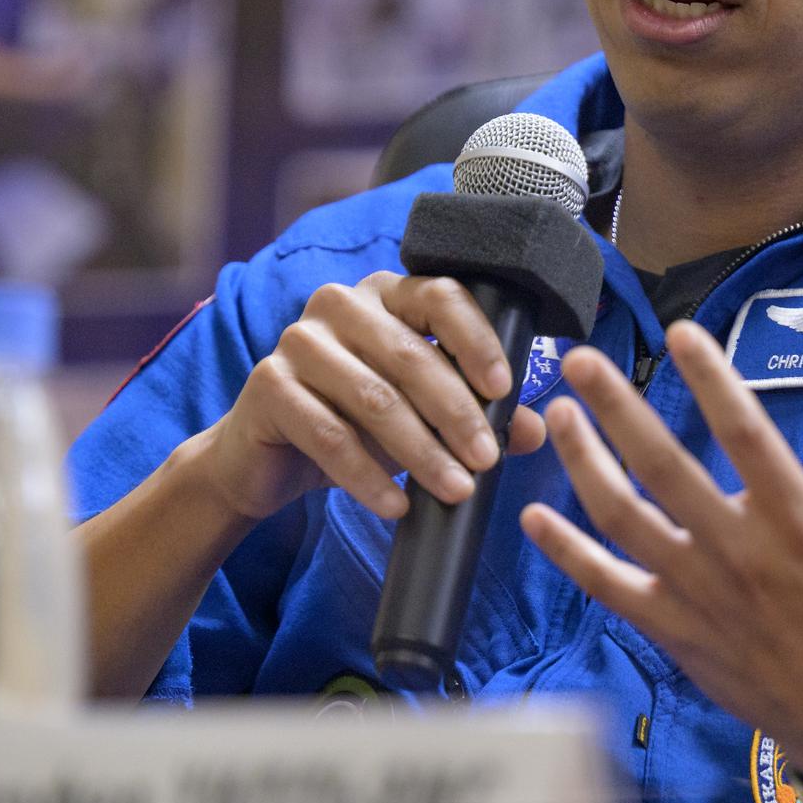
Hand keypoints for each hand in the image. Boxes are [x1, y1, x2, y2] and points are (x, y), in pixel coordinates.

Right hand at [201, 271, 546, 523]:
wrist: (269, 457)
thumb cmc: (356, 422)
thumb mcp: (421, 415)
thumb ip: (478, 414)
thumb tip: (534, 429)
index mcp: (386, 294)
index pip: (440, 296)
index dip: (476, 340)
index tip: (504, 390)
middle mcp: (339, 303)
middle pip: (411, 356)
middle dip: (456, 413)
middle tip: (487, 461)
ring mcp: (298, 340)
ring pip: (374, 398)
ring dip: (421, 452)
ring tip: (456, 490)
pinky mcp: (268, 385)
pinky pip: (329, 436)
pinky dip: (368, 478)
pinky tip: (397, 508)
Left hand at [520, 319, 802, 796]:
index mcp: (796, 517)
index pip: (745, 431)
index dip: (711, 378)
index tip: (680, 331)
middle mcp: (738, 548)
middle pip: (663, 466)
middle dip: (616, 408)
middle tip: (579, 361)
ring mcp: (697, 590)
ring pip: (622, 517)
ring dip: (581, 464)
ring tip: (557, 417)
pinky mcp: (670, 628)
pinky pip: (606, 584)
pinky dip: (565, 551)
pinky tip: (531, 515)